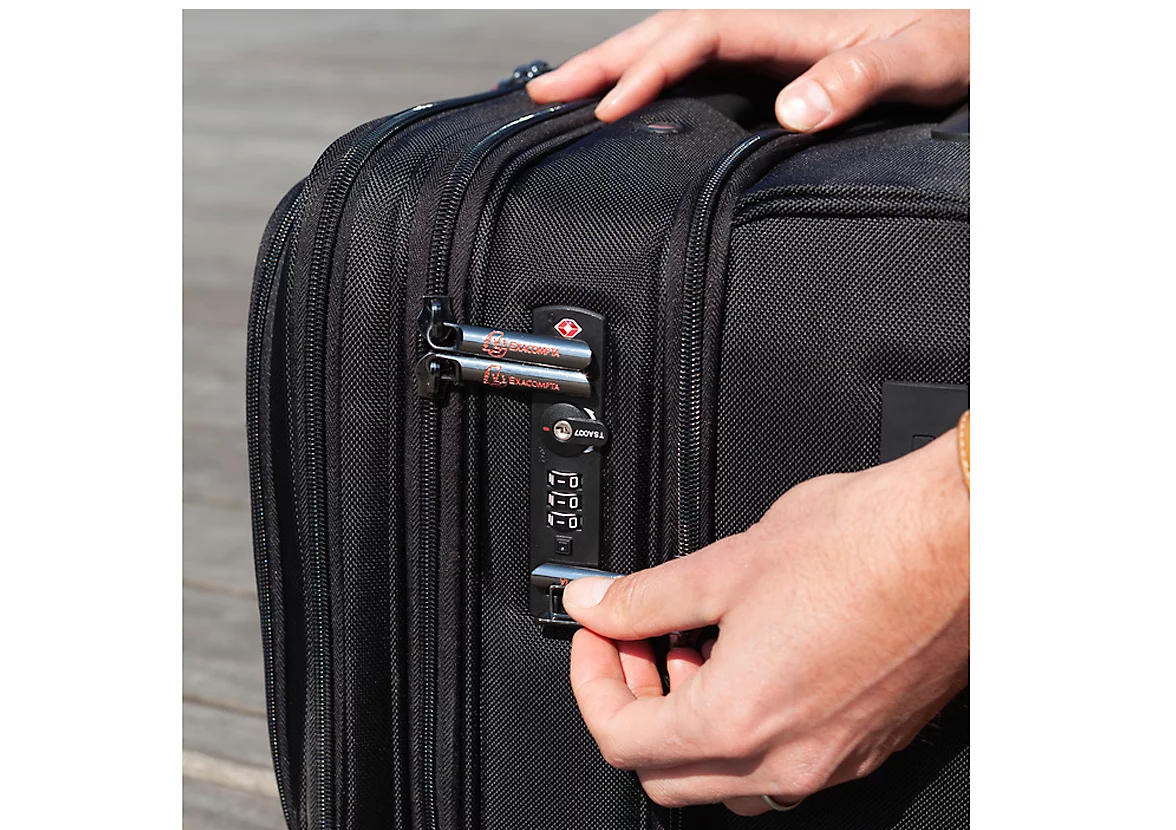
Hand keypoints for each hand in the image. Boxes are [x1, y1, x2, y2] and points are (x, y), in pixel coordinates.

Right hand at [528, 9, 968, 132]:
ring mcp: (766, 54)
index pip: (696, 34)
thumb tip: (794, 107)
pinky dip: (652, 93)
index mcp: (790, 21)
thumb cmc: (956, 47)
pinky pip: (696, 80)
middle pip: (666, 34)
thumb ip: (859, 78)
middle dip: (602, 61)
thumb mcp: (916, 60)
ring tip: (562, 98)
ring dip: (616, 73)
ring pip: (673, 53)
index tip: (608, 107)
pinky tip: (629, 114)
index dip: (647, 68)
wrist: (979, 50)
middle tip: (542, 93)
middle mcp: (769, 32)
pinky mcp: (770, 79)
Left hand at [565, 429, 969, 814]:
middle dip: (636, 709)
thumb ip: (645, 597)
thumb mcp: (729, 564)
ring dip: (693, 726)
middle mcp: (785, 760)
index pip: (621, 739)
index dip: (592, 682)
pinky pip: (782, 769)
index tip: (598, 638)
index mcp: (738, 719)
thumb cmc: (872, 546)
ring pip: (726, 782)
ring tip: (702, 650)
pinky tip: (756, 661)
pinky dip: (748, 729)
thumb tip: (596, 604)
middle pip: (664, 776)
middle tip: (639, 646)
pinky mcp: (867, 750)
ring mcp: (831, 764)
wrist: (970, 542)